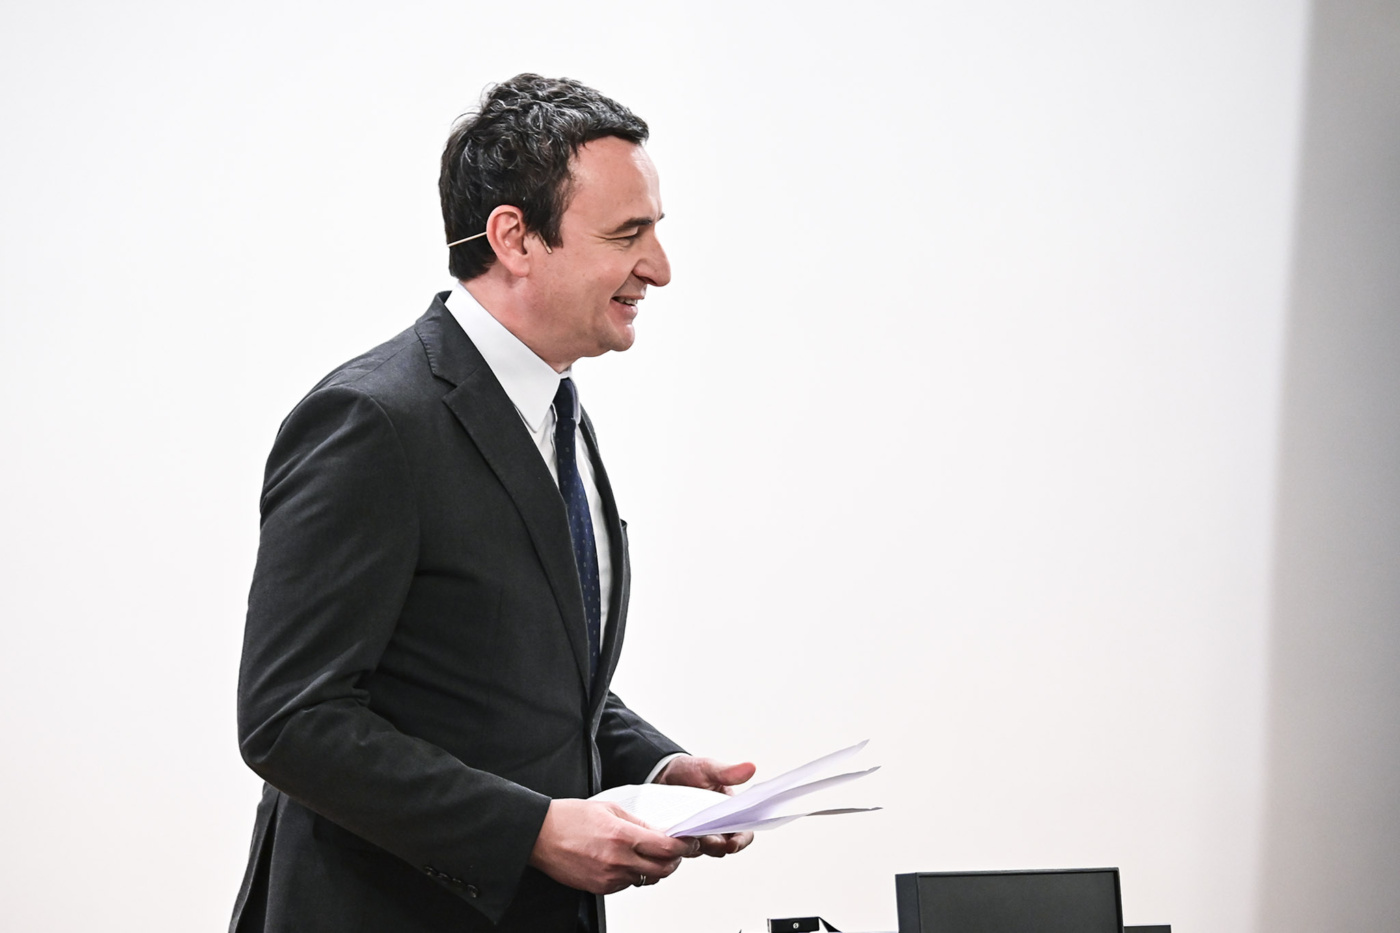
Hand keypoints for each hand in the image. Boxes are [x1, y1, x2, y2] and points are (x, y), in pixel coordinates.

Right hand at [528, 798, 699, 893]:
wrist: (540, 836)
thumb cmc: (570, 818)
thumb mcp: (609, 809)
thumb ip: (638, 823)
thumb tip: (660, 833)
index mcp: (622, 836)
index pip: (667, 848)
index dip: (684, 846)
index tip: (690, 842)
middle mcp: (618, 860)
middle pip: (663, 869)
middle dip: (675, 860)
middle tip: (677, 851)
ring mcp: (609, 877)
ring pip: (647, 879)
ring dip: (655, 868)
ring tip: (651, 854)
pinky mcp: (600, 888)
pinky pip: (628, 884)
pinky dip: (634, 874)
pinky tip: (627, 861)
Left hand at [656, 755, 757, 856]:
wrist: (663, 774)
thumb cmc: (690, 770)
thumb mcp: (708, 769)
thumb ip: (728, 772)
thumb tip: (751, 767)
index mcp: (731, 811)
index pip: (744, 831)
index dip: (742, 840)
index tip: (733, 843)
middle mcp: (718, 827)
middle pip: (725, 846)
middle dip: (718, 846)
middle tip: (707, 840)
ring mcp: (701, 835)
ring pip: (705, 850)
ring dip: (699, 846)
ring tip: (688, 836)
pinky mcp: (683, 839)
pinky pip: (685, 849)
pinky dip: (682, 846)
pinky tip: (674, 836)